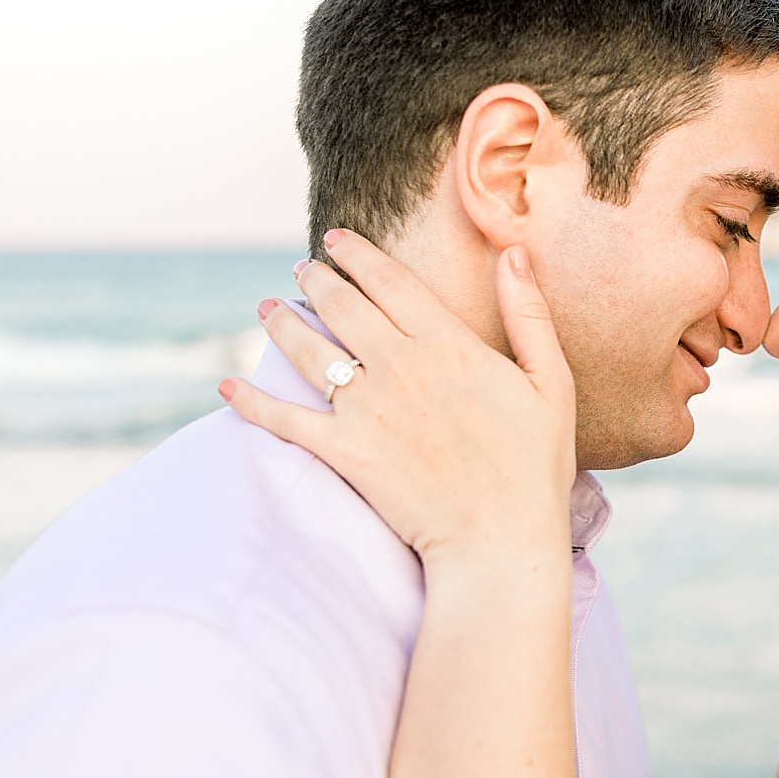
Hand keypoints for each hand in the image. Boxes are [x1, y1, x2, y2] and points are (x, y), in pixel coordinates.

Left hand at [219, 229, 576, 569]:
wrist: (501, 538)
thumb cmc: (535, 464)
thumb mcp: (551, 381)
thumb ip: (529, 313)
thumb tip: (515, 252)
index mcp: (449, 344)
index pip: (390, 280)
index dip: (358, 254)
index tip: (337, 239)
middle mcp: (400, 366)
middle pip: (341, 305)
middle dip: (315, 280)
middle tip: (301, 270)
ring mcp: (366, 410)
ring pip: (308, 350)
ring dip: (281, 323)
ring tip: (268, 309)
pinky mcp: (344, 452)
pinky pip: (284, 419)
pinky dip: (250, 402)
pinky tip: (227, 387)